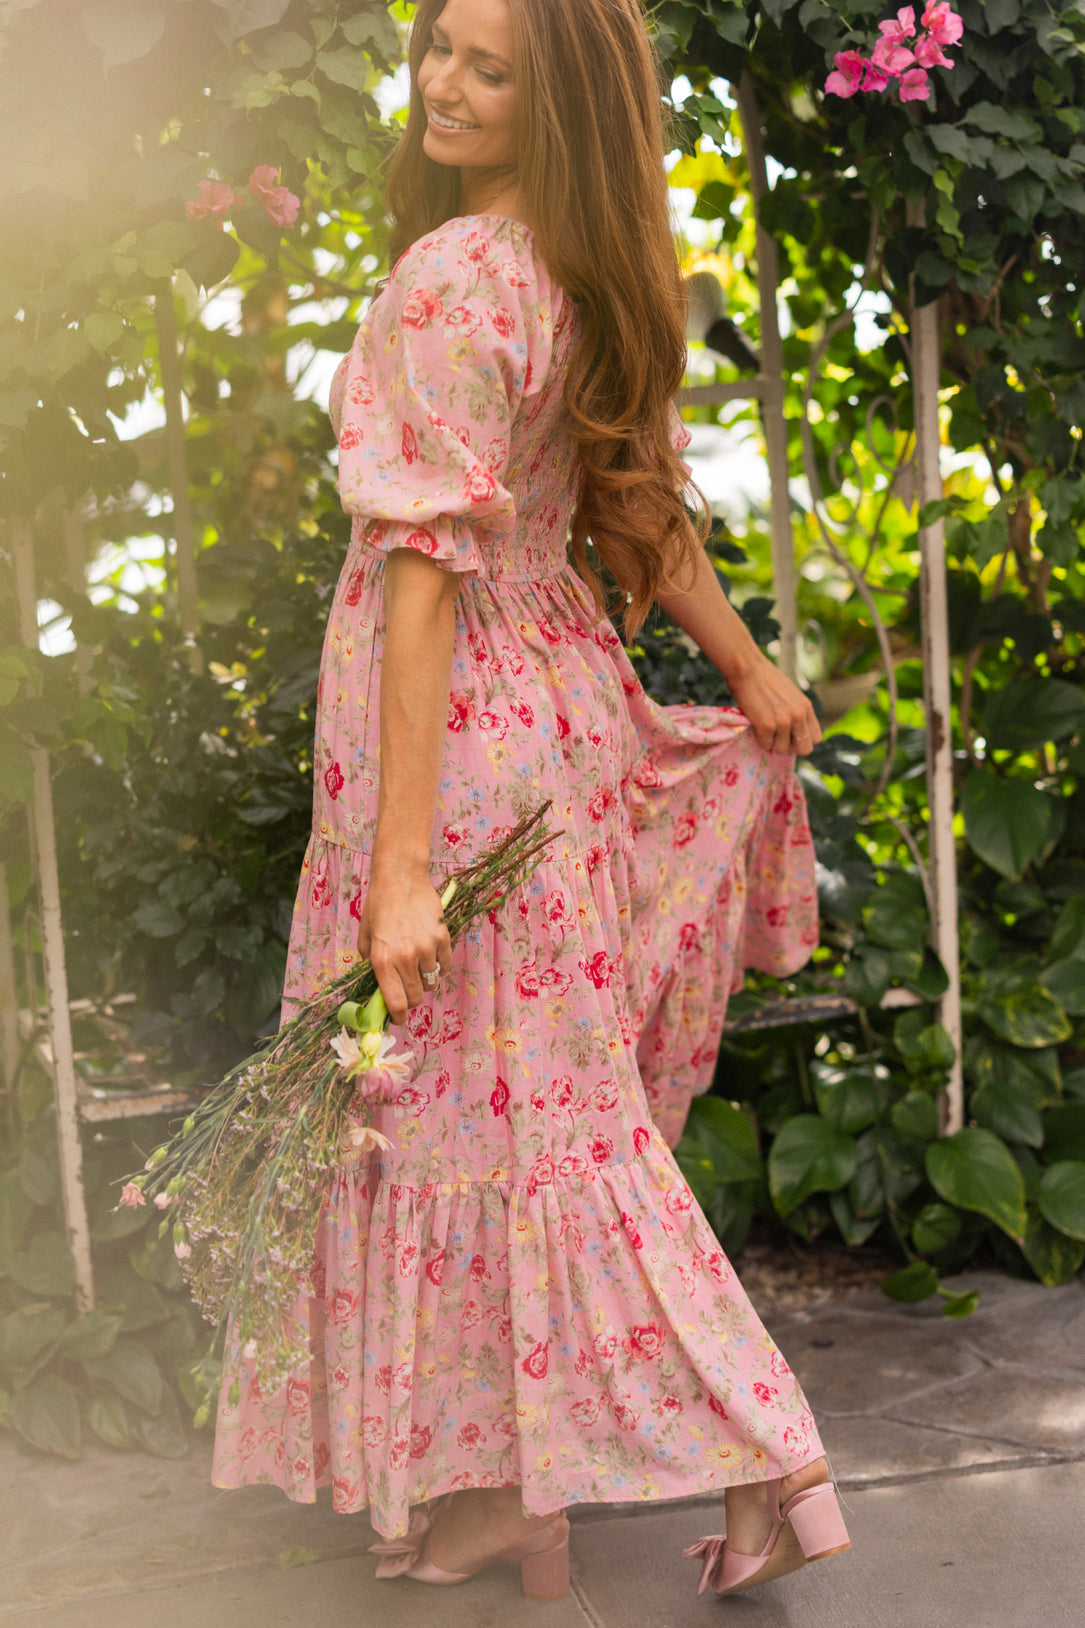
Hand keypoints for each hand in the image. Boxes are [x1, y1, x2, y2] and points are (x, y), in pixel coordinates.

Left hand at [356, 868, 452, 1023]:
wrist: (401, 877)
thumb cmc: (378, 907)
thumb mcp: (365, 938)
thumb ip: (370, 966)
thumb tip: (379, 989)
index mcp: (382, 960)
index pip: (396, 1003)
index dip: (397, 1016)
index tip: (397, 1017)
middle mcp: (405, 957)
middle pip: (417, 997)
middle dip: (411, 999)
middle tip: (407, 990)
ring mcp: (427, 948)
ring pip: (432, 982)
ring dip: (425, 981)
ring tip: (418, 968)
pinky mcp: (443, 938)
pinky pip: (445, 965)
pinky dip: (438, 966)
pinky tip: (429, 955)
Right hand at [726, 651, 821, 755]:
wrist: (747, 668)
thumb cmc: (764, 678)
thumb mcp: (790, 694)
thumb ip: (796, 710)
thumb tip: (793, 729)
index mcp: (806, 707)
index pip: (816, 738)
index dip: (803, 740)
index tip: (791, 736)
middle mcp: (799, 716)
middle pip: (804, 749)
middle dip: (790, 747)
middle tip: (777, 738)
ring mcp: (784, 722)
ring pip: (782, 750)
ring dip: (772, 744)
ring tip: (763, 730)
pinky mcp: (767, 725)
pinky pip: (765, 745)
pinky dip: (759, 740)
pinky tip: (756, 728)